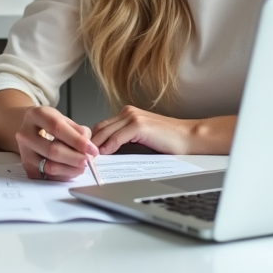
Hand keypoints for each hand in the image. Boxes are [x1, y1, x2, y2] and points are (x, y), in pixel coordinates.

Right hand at [14, 106, 97, 181]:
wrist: (29, 128)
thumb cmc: (49, 123)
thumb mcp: (64, 119)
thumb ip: (78, 131)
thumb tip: (89, 149)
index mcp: (36, 115)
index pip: (57, 128)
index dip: (77, 141)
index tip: (92, 149)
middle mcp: (25, 133)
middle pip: (52, 150)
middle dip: (75, 158)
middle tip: (88, 160)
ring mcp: (24, 151)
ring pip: (49, 166)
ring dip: (71, 170)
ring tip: (82, 166)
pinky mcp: (26, 166)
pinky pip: (47, 177)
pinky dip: (63, 176)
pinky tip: (70, 170)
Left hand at [91, 106, 235, 154]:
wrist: (190, 138)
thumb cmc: (169, 141)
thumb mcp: (142, 138)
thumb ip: (125, 140)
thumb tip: (106, 152)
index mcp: (128, 114)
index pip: (101, 126)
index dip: (91, 140)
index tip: (85, 152)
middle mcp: (128, 112)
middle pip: (99, 128)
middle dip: (89, 143)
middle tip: (82, 158)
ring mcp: (133, 117)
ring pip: (105, 132)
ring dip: (95, 146)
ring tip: (89, 159)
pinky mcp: (139, 125)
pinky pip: (117, 137)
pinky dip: (108, 147)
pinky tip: (104, 155)